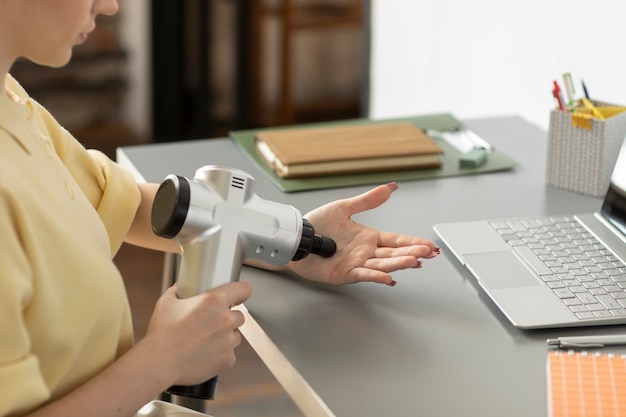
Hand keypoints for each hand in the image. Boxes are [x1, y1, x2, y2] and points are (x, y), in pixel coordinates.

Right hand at [140, 281, 251, 385]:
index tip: (239, 295)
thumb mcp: (167, 303)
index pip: (243, 289)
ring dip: (226, 336)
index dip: (242, 291)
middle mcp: (226, 320)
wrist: (159, 363)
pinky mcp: (228, 359)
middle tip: (212, 323)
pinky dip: (221, 354)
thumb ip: (177, 291)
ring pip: (235, 336)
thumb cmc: (162, 333)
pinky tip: (205, 354)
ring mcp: (229, 341)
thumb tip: (180, 287)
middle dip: (229, 318)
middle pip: (239, 315)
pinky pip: (230, 354)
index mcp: (214, 301)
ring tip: (205, 341)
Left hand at [285, 182, 439, 285]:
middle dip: (412, 253)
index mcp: (369, 237)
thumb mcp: (344, 208)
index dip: (413, 242)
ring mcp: (358, 264)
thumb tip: (389, 187)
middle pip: (394, 253)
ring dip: (399, 263)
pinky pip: (364, 275)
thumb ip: (367, 200)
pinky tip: (389, 277)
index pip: (397, 240)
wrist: (297, 238)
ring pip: (383, 264)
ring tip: (414, 261)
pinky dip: (376, 276)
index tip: (429, 245)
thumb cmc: (317, 225)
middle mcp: (366, 252)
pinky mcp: (345, 274)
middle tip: (429, 253)